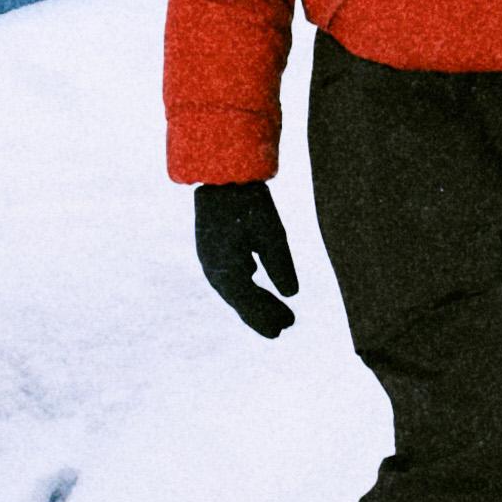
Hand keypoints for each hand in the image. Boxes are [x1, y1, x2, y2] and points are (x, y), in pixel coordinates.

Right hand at [192, 179, 298, 337]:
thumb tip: (292, 293)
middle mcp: (213, 269)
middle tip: (285, 327)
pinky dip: (244, 283)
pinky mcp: (212, 245)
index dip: (265, 317)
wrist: (221, 173)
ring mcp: (210, 257)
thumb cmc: (248, 202)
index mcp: (225, 270)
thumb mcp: (272, 233)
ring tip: (276, 310)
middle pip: (240, 300)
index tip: (284, 328)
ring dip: (253, 300)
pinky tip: (255, 279)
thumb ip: (280, 264)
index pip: (248, 303)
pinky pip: (228, 274)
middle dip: (261, 314)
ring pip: (234, 288)